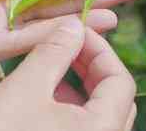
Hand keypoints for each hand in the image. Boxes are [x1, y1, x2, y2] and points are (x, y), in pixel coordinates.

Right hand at [0, 20, 136, 130]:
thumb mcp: (24, 88)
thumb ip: (54, 52)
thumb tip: (75, 25)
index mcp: (101, 130)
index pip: (121, 82)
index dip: (100, 50)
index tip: (74, 31)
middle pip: (113, 99)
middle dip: (89, 66)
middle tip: (64, 44)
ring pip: (94, 114)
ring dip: (76, 85)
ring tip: (47, 65)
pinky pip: (77, 129)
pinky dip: (64, 106)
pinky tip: (38, 94)